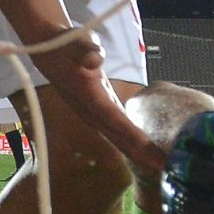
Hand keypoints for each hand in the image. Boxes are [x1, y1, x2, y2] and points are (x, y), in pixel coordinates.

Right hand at [28, 32, 166, 178]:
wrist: (47, 54)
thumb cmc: (65, 45)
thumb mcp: (74, 41)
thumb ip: (85, 49)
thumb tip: (95, 60)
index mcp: (88, 96)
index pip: (114, 119)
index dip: (132, 137)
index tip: (150, 153)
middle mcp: (91, 111)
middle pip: (118, 137)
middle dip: (141, 156)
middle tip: (165, 172)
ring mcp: (95, 115)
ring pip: (119, 139)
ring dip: (139, 155)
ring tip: (162, 169)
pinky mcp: (101, 114)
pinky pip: (120, 133)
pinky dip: (135, 145)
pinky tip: (149, 154)